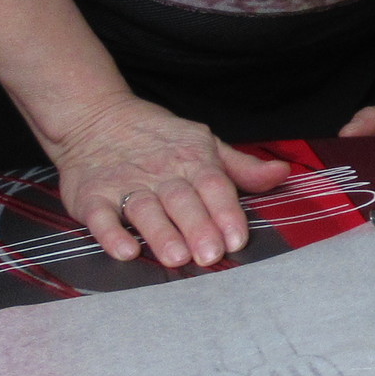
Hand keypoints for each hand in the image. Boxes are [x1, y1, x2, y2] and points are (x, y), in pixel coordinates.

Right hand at [47, 93, 292, 268]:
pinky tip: (125, 251)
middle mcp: (160, 172)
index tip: (238, 239)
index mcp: (192, 159)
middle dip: (198, 228)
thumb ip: (242, 167)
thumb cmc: (158, 140)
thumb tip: (282, 173)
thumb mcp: (205, 144)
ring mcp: (124, 184)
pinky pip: (101, 216)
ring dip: (161, 234)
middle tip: (210, 255)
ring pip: (145, 210)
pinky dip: (111, 234)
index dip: (226, 213)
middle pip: (183, 200)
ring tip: (177, 257)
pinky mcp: (92, 197)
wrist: (95, 118)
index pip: (214, 185)